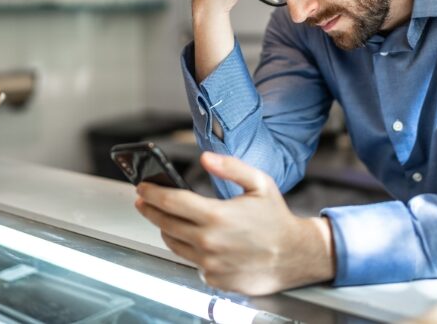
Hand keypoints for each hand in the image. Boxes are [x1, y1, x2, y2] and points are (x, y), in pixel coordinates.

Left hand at [135, 152, 335, 294]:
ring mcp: (209, 263)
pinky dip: (188, 248)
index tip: (142, 187)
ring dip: (165, 229)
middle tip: (143, 200)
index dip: (153, 192)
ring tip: (165, 217)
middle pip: (165, 223)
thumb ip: (230, 167)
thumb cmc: (276, 219)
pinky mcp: (213, 278)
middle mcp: (209, 242)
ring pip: (174, 243)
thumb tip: (205, 158)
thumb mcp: (259, 183)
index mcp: (217, 216)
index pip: (172, 202)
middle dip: (150, 209)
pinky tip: (194, 238)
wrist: (295, 256)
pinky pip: (191, 261)